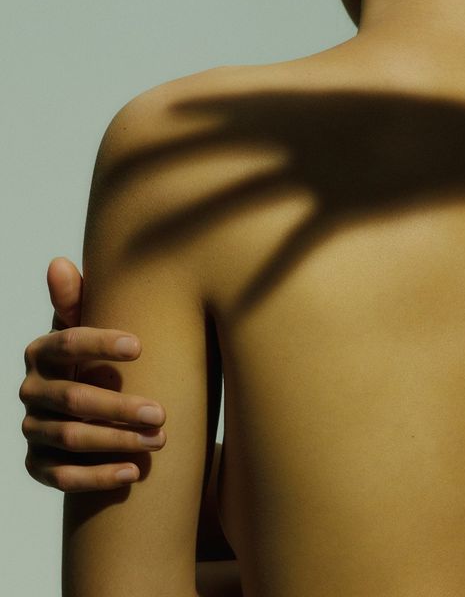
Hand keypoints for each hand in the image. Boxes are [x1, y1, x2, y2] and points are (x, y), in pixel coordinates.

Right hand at [19, 257, 166, 491]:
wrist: (84, 405)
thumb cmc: (93, 356)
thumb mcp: (86, 327)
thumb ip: (76, 300)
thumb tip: (59, 261)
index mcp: (42, 351)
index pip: (66, 343)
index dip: (100, 344)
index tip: (140, 346)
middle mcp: (31, 390)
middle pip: (73, 399)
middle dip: (118, 406)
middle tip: (161, 413)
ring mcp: (33, 429)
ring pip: (70, 438)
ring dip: (115, 441)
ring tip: (159, 440)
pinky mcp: (38, 464)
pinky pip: (61, 476)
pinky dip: (97, 476)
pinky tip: (133, 472)